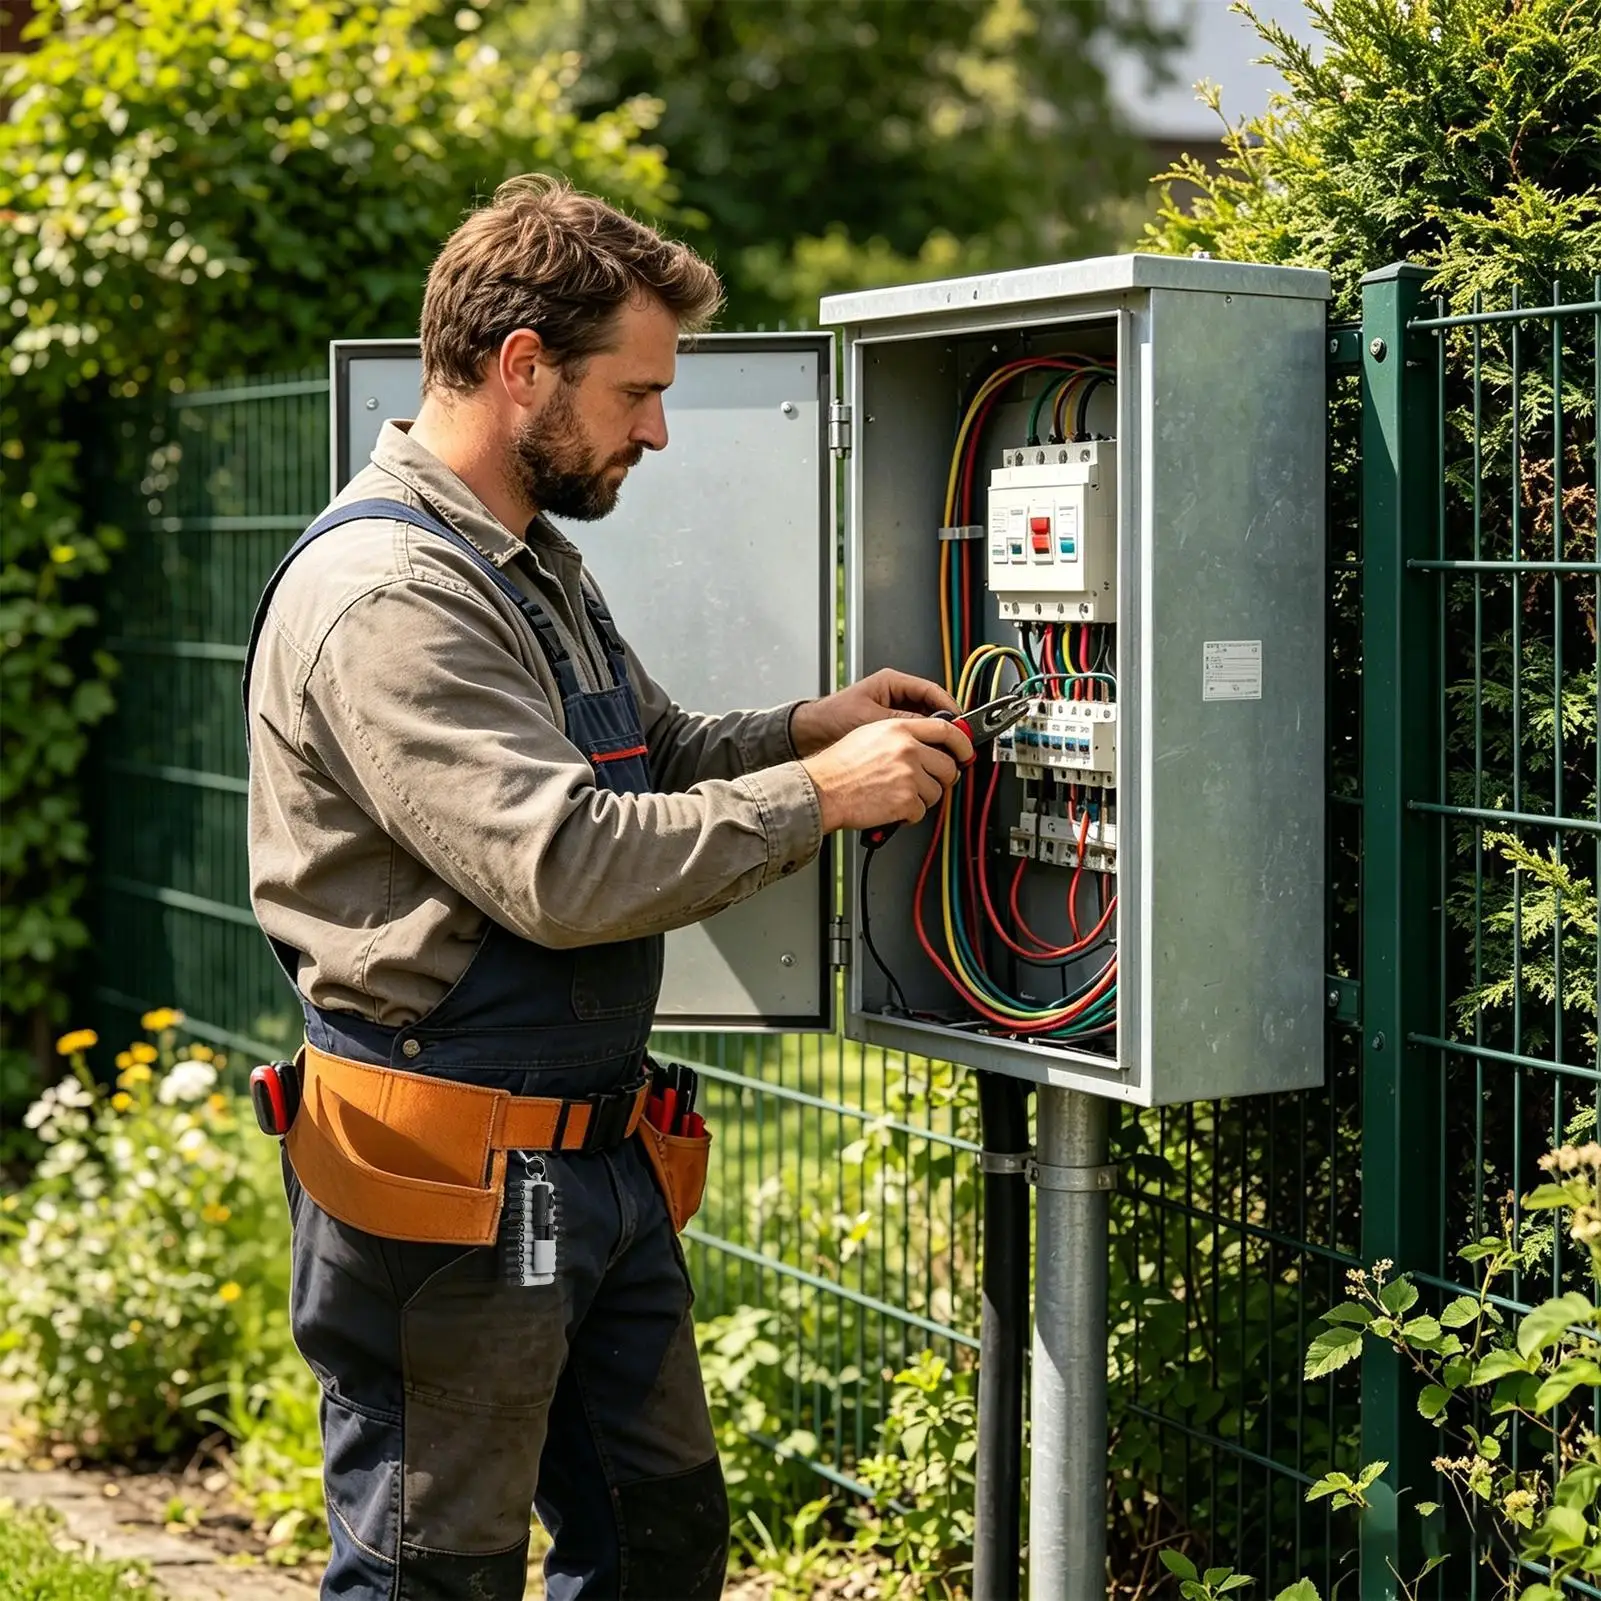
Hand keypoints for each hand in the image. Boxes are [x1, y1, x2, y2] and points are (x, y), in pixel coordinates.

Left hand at [789, 669, 957, 757]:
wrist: (810, 732)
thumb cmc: (832, 717)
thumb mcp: (870, 718)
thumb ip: (901, 721)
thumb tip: (929, 729)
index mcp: (892, 682)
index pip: (931, 691)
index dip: (949, 707)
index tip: (961, 723)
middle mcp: (895, 694)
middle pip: (931, 708)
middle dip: (944, 726)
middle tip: (956, 742)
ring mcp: (892, 711)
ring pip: (923, 723)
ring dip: (932, 738)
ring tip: (942, 752)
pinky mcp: (888, 727)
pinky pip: (911, 734)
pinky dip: (920, 744)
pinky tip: (924, 757)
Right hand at [801, 717, 974, 833]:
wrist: (823, 789)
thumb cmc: (840, 766)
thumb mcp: (871, 734)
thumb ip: (902, 735)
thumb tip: (927, 743)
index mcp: (900, 729)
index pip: (947, 730)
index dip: (962, 743)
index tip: (966, 751)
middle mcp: (908, 749)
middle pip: (948, 765)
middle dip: (941, 778)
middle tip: (926, 783)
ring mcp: (909, 775)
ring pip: (937, 791)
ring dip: (921, 798)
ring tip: (898, 795)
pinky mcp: (906, 800)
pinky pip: (921, 811)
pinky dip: (908, 815)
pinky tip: (891, 807)